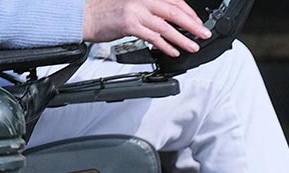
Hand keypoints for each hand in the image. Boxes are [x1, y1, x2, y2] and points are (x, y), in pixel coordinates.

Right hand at [83, 0, 211, 57]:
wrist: (84, 16)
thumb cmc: (105, 12)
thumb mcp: (131, 5)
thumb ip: (150, 11)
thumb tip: (170, 21)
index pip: (173, 0)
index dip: (188, 12)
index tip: (197, 22)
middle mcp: (141, 0)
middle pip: (174, 11)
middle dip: (192, 24)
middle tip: (204, 33)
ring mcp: (135, 11)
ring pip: (166, 26)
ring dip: (182, 38)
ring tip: (193, 46)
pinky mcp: (129, 25)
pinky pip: (153, 37)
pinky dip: (166, 46)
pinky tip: (173, 51)